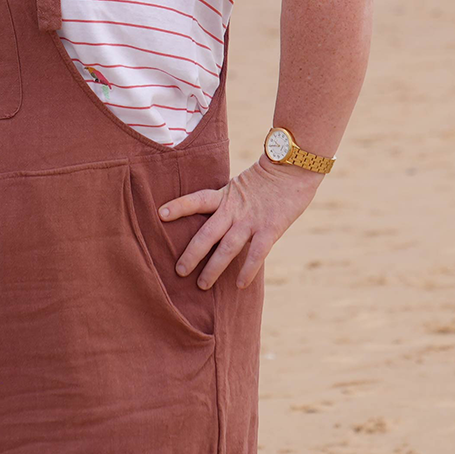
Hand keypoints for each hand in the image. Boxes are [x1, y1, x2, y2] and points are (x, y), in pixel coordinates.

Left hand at [159, 158, 322, 290]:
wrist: (294, 168)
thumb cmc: (267, 179)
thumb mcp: (240, 186)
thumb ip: (227, 203)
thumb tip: (214, 222)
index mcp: (225, 196)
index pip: (197, 200)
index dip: (179, 206)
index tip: (160, 214)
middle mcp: (234, 209)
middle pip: (207, 233)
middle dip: (191, 254)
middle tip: (178, 272)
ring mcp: (251, 220)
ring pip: (227, 248)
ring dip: (214, 268)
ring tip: (202, 285)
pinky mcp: (270, 229)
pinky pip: (256, 254)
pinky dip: (247, 270)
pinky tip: (240, 284)